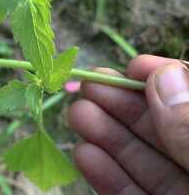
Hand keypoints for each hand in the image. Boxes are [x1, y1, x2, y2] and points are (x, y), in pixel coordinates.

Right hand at [69, 55, 188, 193]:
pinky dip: (105, 174)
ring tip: (76, 115)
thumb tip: (164, 77)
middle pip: (161, 128)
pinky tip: (84, 154)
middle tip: (89, 86)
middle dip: (122, 104)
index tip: (133, 66)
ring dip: (105, 134)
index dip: (164, 79)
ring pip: (142, 160)